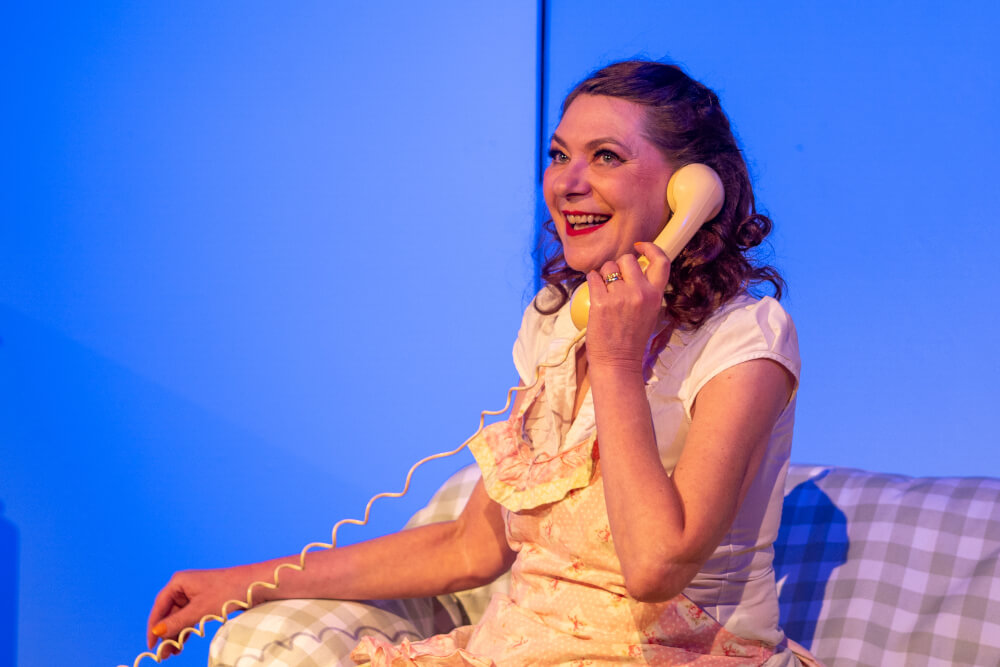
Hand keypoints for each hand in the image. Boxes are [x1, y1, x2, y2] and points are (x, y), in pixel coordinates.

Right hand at [146, 566, 256, 656]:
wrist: (255, 585)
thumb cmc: (228, 591)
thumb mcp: (200, 610)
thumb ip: (177, 622)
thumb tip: (157, 632)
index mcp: (179, 582)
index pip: (159, 606)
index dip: (153, 626)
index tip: (151, 645)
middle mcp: (184, 586)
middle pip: (168, 613)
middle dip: (165, 633)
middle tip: (163, 654)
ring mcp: (195, 593)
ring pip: (179, 617)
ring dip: (175, 634)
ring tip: (172, 653)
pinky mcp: (204, 601)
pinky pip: (190, 617)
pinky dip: (186, 630)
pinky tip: (182, 644)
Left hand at [583, 241, 670, 372]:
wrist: (617, 361)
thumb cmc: (631, 338)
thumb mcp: (650, 312)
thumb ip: (646, 290)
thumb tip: (634, 267)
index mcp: (656, 295)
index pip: (661, 261)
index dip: (651, 248)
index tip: (639, 247)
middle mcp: (640, 293)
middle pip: (627, 259)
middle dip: (619, 266)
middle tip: (615, 282)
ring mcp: (620, 296)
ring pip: (608, 267)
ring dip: (604, 275)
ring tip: (605, 292)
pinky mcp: (601, 302)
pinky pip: (593, 277)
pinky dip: (592, 281)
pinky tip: (595, 292)